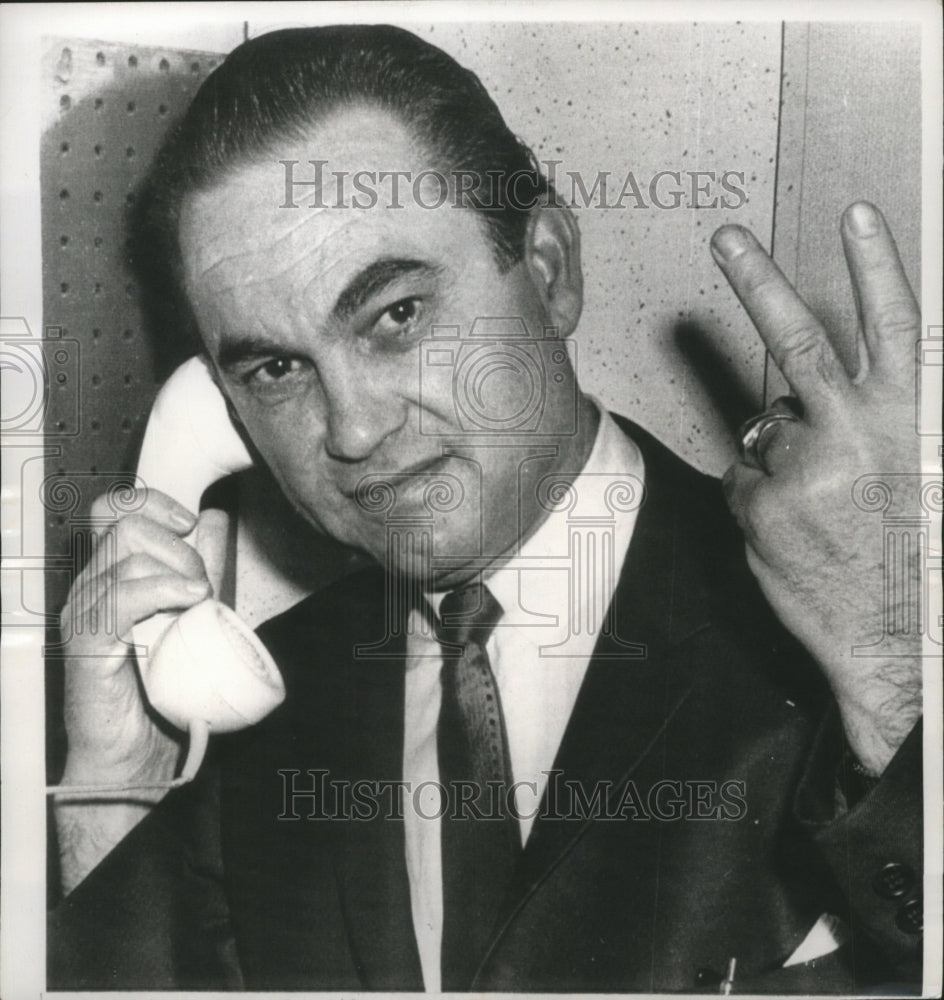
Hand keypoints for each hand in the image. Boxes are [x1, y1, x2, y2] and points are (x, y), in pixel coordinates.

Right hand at [58, 488, 211, 788]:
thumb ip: (198, 568)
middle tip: (201, 583)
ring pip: (129, 555)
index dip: (151, 501)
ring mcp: (86, 614)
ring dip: (179, 570)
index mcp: (110, 576)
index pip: (112, 509)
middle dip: (177, 544)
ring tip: (199, 603)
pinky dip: (164, 589)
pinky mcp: (89, 643)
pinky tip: (192, 600)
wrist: (136, 753)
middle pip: (125, 524)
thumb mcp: (191, 615)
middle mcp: (91, 588)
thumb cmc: (162, 688)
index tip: (189, 522)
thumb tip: (214, 521)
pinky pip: (121, 596)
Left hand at [711, 202, 921, 774]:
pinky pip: (745, 480)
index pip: (892, 326)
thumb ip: (876, 421)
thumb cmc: (913, 553)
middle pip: (798, 339)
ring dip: (783, 454)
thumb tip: (804, 400)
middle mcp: (856, 433)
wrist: (898, 638)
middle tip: (725, 236)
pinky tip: (797, 529)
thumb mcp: (918, 469)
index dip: (876, 266)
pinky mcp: (760, 506)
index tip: (853, 214)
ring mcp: (802, 469)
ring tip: (824, 505)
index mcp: (910, 419)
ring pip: (767, 430)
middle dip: (757, 279)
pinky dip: (761, 496)